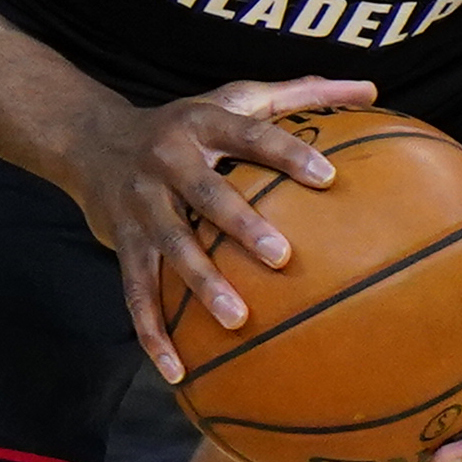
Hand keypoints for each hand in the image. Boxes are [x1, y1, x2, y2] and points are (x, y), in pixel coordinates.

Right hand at [59, 75, 379, 383]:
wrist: (91, 141)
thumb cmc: (188, 123)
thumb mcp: (237, 98)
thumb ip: (302, 94)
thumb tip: (371, 87)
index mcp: (203, 125)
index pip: (251, 136)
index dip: (288, 153)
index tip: (328, 176)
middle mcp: (168, 162)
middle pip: (207, 195)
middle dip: (242, 226)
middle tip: (283, 257)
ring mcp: (141, 206)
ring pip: (171, 248)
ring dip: (202, 285)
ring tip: (238, 320)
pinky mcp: (122, 245)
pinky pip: (136, 293)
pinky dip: (153, 335)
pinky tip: (178, 373)